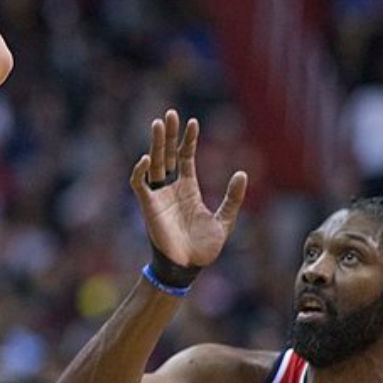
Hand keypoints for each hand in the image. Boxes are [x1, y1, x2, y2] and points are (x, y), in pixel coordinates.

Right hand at [129, 109, 247, 268]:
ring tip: (157, 124)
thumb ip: (232, 197)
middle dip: (168, 134)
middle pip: (167, 154)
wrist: (187, 267)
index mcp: (188, 188)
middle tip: (169, 114)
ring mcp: (159, 195)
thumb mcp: (224, 220)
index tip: (192, 121)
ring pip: (154, 162)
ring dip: (155, 144)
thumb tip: (242, 172)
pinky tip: (146, 159)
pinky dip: (140, 171)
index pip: (185, 157)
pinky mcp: (148, 205)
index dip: (188, 140)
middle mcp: (172, 187)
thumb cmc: (203, 248)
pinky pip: (139, 184)